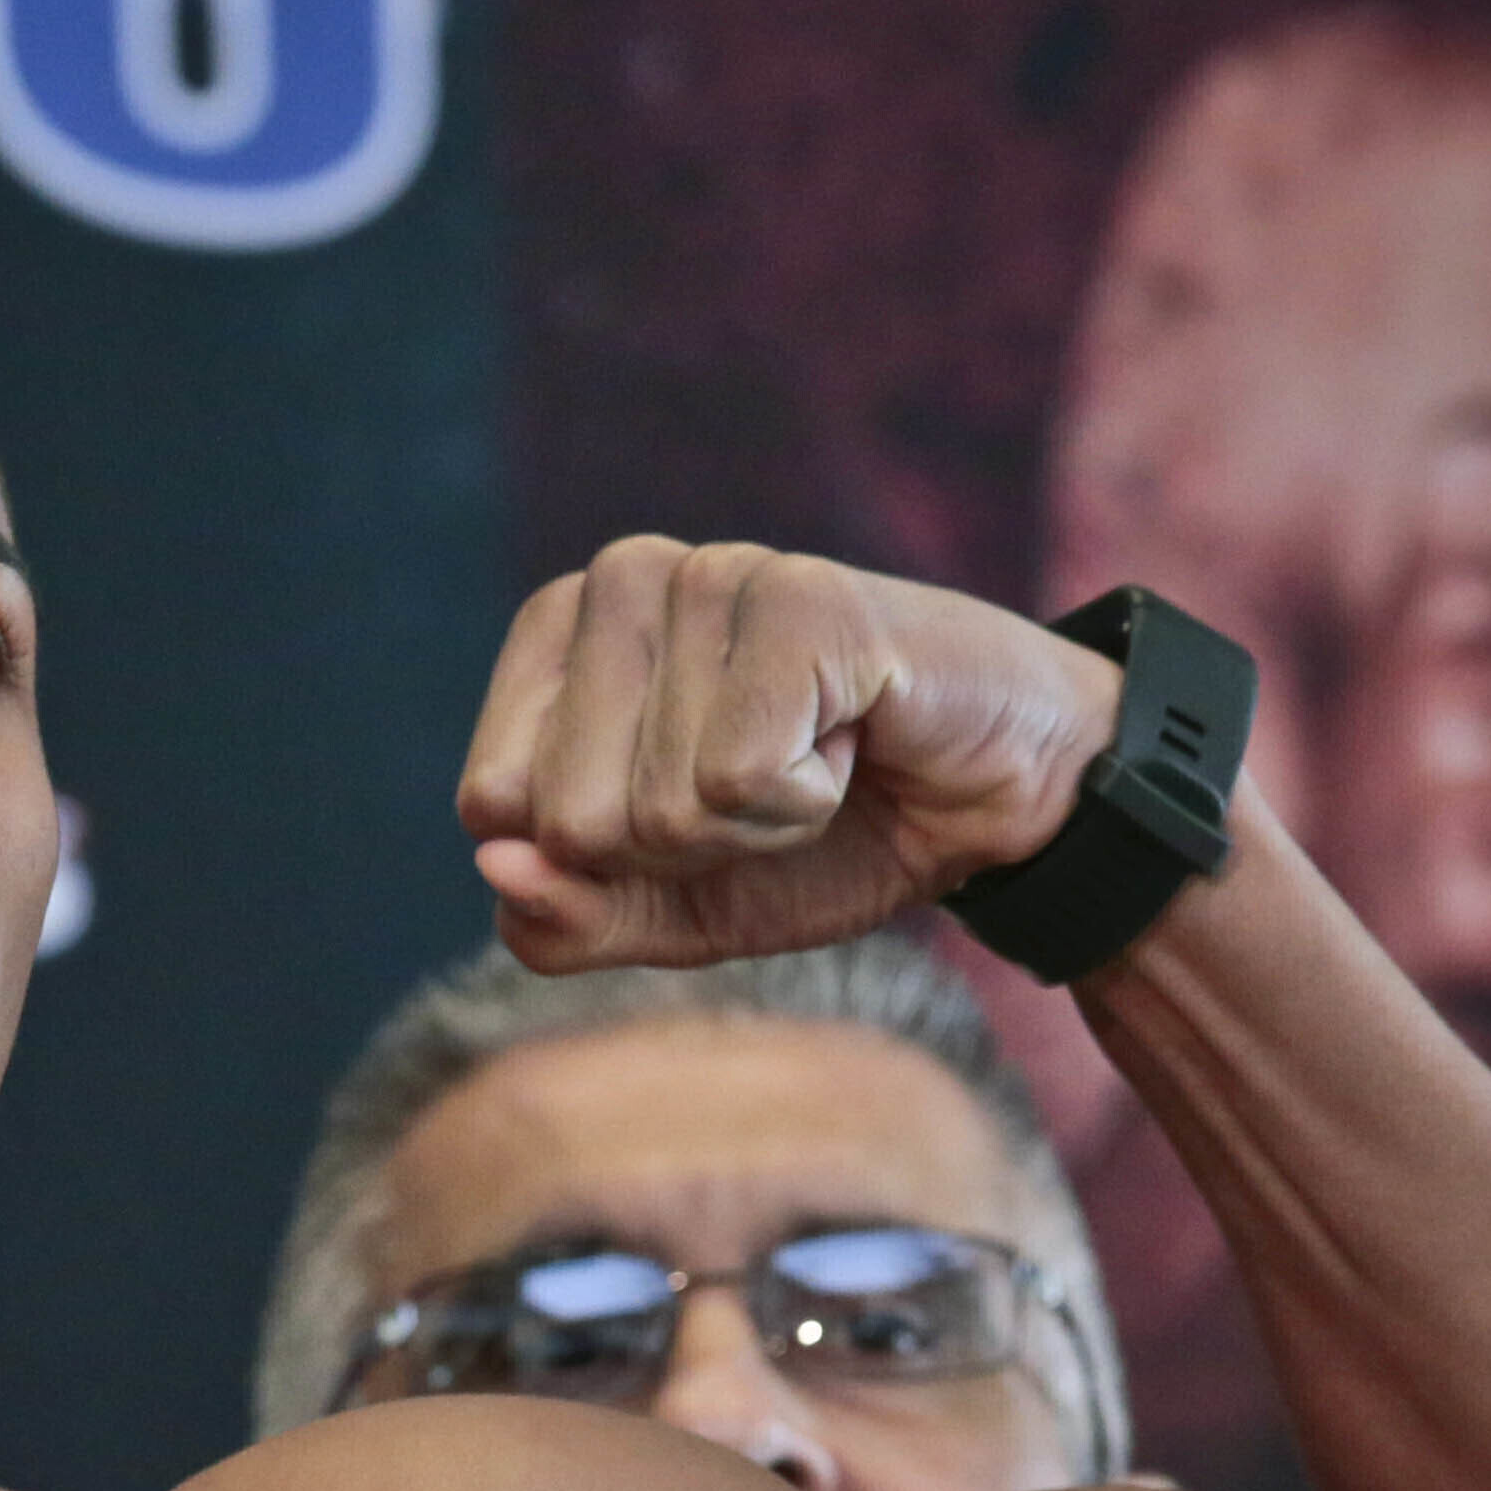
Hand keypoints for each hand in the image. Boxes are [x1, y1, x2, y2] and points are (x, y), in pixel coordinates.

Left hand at [460, 537, 1109, 967]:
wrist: (999, 802)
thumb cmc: (827, 836)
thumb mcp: (673, 907)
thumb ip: (566, 917)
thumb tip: (495, 870)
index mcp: (555, 636)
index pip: (491, 808)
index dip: (603, 857)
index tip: (695, 806)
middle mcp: (616, 580)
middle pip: (568, 817)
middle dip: (679, 847)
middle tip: (766, 786)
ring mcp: (707, 573)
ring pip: (657, 804)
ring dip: (754, 824)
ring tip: (817, 755)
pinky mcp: (797, 595)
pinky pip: (741, 779)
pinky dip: (808, 801)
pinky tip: (855, 740)